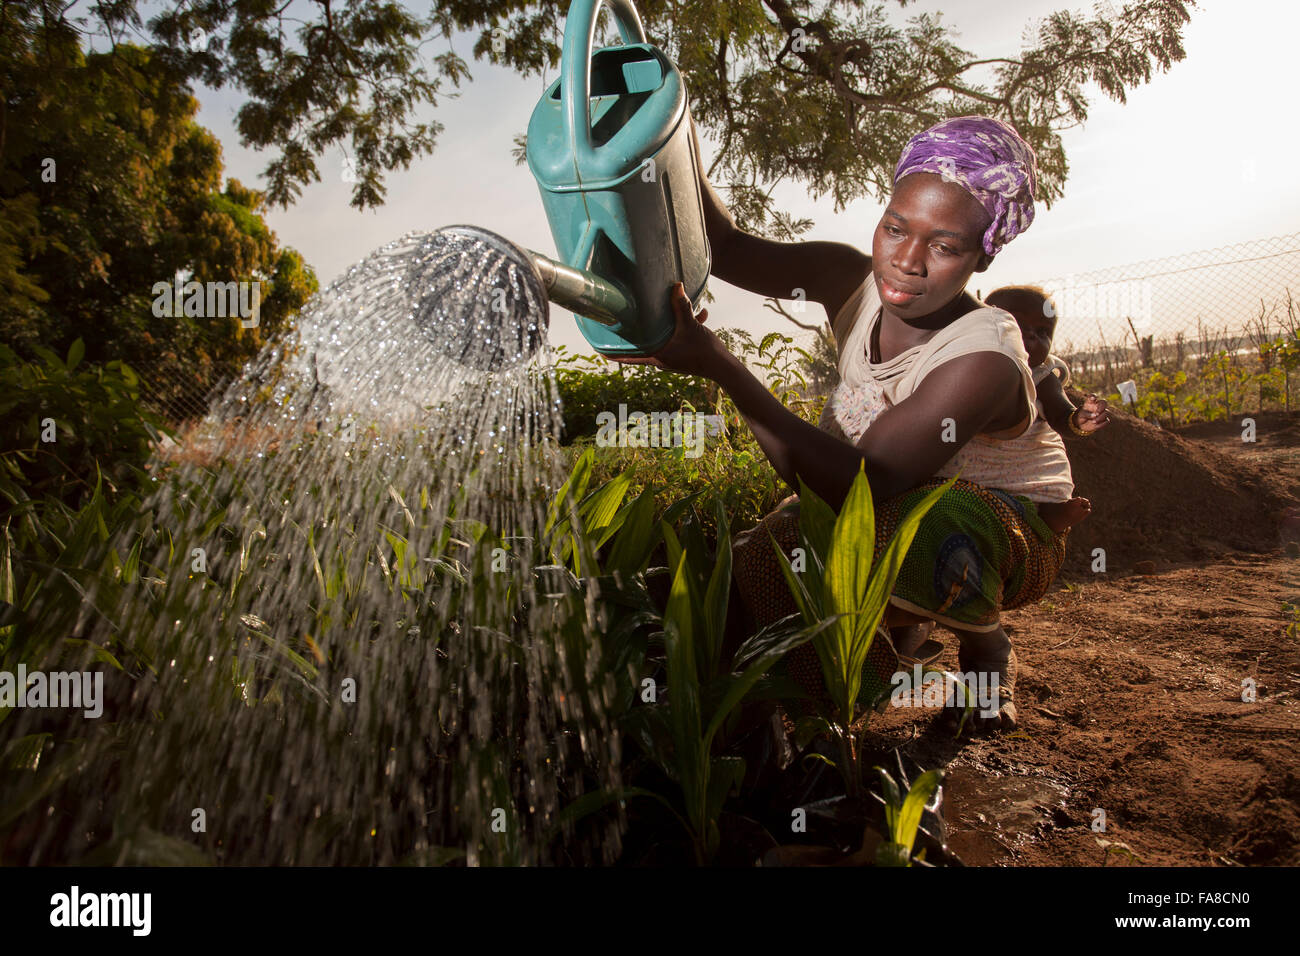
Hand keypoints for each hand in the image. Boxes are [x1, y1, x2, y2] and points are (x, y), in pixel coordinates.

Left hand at [606, 282, 726, 378]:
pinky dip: (683, 328)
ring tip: (671, 310)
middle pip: (642, 346)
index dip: (612, 355)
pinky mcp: (683, 356)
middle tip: (626, 321)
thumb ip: (681, 305)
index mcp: (657, 356)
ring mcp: (672, 359)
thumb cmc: (704, 350)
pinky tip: (698, 315)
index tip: (598, 351)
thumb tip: (676, 285)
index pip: (628, 357)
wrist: (723, 367)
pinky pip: (677, 339)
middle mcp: (661, 360)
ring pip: (662, 340)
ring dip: (666, 326)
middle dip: (638, 333)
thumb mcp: (691, 325)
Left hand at [1073, 394, 1109, 432]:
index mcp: (1090, 403)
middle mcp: (1097, 406)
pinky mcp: (1104, 420)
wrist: (1081, 425)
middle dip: (1102, 407)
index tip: (1093, 398)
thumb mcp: (1080, 415)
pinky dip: (1102, 424)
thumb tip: (1095, 415)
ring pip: (1106, 413)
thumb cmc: (1080, 417)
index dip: (1093, 396)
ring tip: (1093, 422)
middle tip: (1097, 413)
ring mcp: (1101, 413)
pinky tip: (1096, 425)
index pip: (1092, 397)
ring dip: (1100, 417)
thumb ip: (1086, 414)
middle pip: (1104, 402)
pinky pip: (1107, 421)